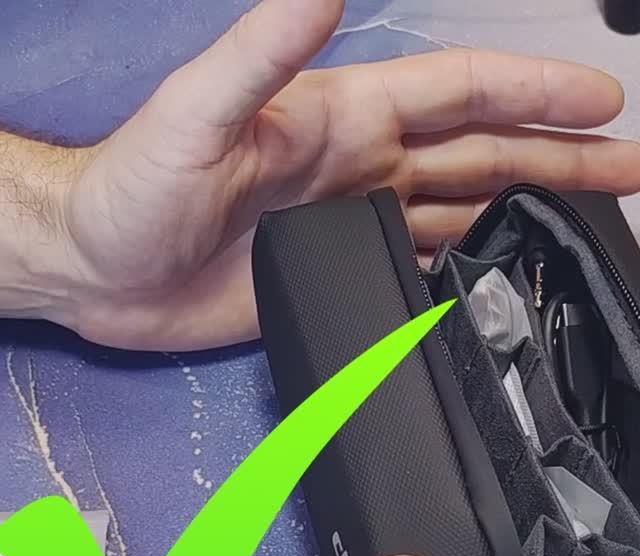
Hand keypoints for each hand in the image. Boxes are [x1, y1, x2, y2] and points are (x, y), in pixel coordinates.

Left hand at [43, 0, 639, 349]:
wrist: (98, 269)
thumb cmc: (133, 187)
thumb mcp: (196, 111)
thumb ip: (261, 52)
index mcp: (339, 120)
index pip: (458, 95)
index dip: (531, 92)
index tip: (600, 100)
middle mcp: (358, 169)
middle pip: (482, 155)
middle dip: (559, 156)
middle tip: (628, 166)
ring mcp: (348, 224)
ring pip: (462, 211)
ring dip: (527, 210)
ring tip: (590, 217)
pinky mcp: (330, 275)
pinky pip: (417, 267)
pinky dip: (465, 268)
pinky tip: (499, 273)